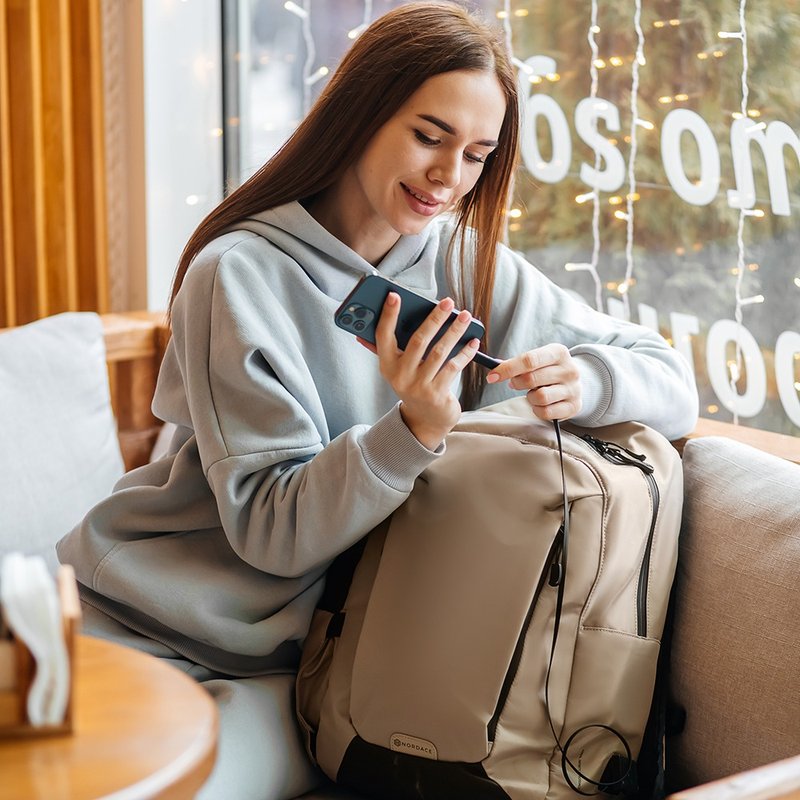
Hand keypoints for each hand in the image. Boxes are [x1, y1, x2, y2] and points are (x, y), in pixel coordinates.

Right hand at [357, 293, 478, 448]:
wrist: (425, 419)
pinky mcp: (437, 394)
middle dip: (434, 319)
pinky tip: (473, 341)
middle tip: (447, 302)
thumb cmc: (412, 384)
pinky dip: (464, 353)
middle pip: (417, 341)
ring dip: (454, 331)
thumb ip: (385, 349)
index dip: (388, 315)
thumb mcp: (396, 369)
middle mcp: (400, 376)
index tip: (395, 295)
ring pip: (439, 352)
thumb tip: (364, 330)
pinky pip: (452, 367)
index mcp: (386, 365)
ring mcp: (419, 386)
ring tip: (465, 316)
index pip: (383, 336)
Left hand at [487, 344, 581, 420]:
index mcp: (558, 352)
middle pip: (531, 379)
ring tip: (533, 392)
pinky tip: (540, 403)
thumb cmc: (549, 370)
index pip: (529, 360)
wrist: (574, 383)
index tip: (491, 376)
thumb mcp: (538, 359)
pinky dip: (537, 409)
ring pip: (539, 397)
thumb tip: (495, 366)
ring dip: (529, 397)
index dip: (507, 369)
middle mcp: (569, 370)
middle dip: (516, 383)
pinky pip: (546, 412)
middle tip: (515, 383)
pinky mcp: (574, 406)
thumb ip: (518, 362)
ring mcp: (573, 389)